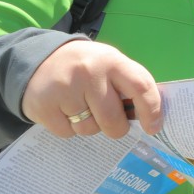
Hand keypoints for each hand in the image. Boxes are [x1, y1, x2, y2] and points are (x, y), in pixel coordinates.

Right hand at [21, 40, 162, 138]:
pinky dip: (69, 128)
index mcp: (112, 60)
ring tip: (82, 107)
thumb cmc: (86, 67)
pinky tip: (64, 109)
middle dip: (116, 128)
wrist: (39, 59)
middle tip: (111, 121)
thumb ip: (130, 85)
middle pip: (113, 120)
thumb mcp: (110, 64)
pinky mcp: (44, 106)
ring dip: (90, 126)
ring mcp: (64, 89)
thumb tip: (152, 116)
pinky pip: (67, 133)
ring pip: (89, 129)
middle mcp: (89, 73)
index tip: (153, 128)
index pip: (141, 87)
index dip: (152, 111)